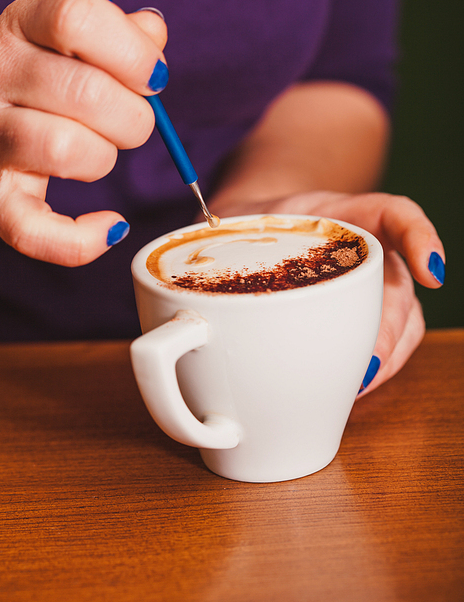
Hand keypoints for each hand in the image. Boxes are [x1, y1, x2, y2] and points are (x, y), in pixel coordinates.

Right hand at [0, 0, 167, 264]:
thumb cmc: (24, 87)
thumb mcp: (57, 43)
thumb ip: (111, 34)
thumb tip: (154, 32)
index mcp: (17, 27)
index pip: (75, 17)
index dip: (131, 50)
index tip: (152, 77)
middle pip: (87, 93)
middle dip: (134, 117)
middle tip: (127, 124)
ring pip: (69, 150)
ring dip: (105, 160)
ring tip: (97, 155)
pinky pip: (37, 231)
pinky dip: (83, 240)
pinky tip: (110, 226)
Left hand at [211, 191, 445, 395]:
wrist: (258, 223)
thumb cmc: (247, 223)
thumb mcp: (226, 221)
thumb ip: (204, 247)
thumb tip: (170, 304)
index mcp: (337, 215)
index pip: (393, 212)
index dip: (419, 237)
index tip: (431, 272)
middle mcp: (362, 250)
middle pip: (397, 286)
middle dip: (389, 331)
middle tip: (364, 368)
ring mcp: (367, 285)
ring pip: (404, 320)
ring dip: (387, 357)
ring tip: (358, 385)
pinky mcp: (359, 316)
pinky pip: (386, 342)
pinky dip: (374, 368)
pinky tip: (352, 389)